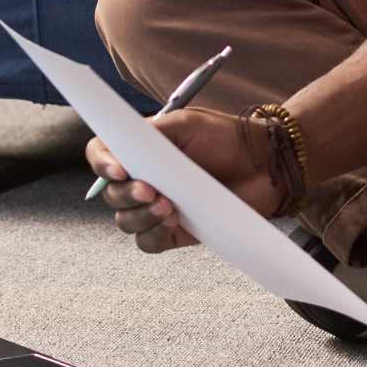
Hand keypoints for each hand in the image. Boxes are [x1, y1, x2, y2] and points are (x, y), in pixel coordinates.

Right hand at [86, 107, 279, 254]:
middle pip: (110, 193)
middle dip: (126, 195)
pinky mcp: (173, 231)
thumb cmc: (227, 138)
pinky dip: (153, 234)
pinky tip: (172, 222)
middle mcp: (143, 178)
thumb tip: (121, 145)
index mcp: (139, 148)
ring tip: (169, 207)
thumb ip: (152, 132)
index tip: (118, 169)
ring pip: (126, 221)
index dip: (101, 163)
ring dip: (141, 216)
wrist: (265, 166)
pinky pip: (147, 242)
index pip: (101, 154)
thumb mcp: (187, 123)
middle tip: (151, 190)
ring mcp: (156, 206)